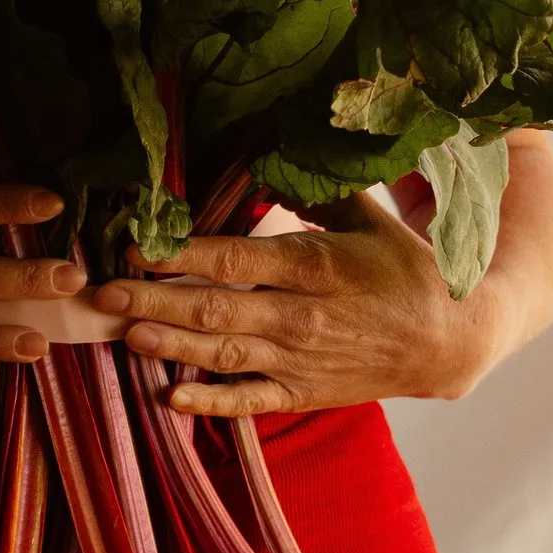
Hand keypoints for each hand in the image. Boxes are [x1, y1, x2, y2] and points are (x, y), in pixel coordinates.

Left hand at [89, 193, 511, 416]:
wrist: (449, 342)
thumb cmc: (404, 271)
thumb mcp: (366, 218)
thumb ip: (313, 189)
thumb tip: (266, 149)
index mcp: (313, 265)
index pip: (235, 259)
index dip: (181, 254)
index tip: (135, 244)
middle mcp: (300, 316)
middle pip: (215, 309)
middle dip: (155, 299)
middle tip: (103, 292)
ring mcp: (299, 360)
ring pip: (223, 354)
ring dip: (170, 344)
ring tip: (124, 333)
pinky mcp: (302, 394)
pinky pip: (249, 402)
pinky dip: (210, 404)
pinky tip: (170, 398)